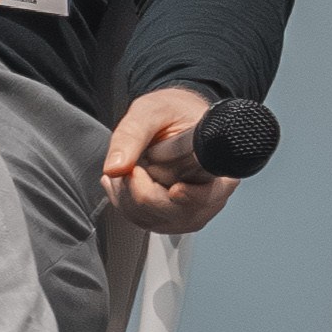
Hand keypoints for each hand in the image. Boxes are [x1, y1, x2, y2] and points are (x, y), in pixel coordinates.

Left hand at [102, 86, 233, 234]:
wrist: (169, 118)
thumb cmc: (169, 112)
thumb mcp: (150, 111)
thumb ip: (132, 135)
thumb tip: (115, 168)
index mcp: (216, 165)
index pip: (210, 195)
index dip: (191, 197)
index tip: (175, 190)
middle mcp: (209, 193)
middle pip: (178, 214)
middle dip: (144, 193)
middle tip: (132, 167)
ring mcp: (190, 208)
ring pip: (157, 220)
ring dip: (130, 197)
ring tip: (127, 168)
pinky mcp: (170, 215)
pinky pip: (144, 220)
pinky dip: (126, 202)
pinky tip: (123, 181)